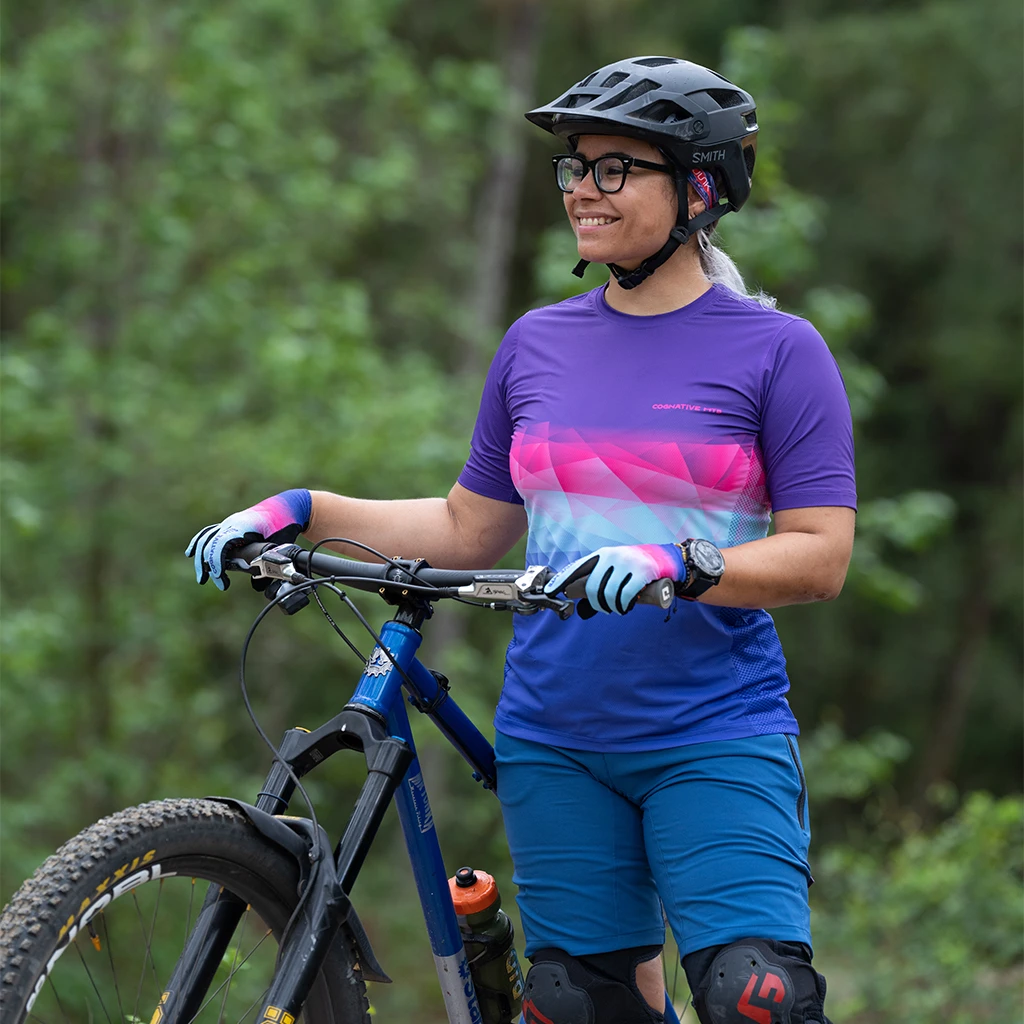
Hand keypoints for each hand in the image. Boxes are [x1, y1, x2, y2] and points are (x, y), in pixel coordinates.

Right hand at [186, 488, 311, 590]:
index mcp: (242, 526)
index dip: (216, 561)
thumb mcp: (279, 544)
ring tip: (202, 577)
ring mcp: (229, 522)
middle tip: (216, 583)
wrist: (287, 507)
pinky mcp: (230, 525)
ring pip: (206, 538)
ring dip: (201, 558)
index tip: (219, 576)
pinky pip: (209, 533)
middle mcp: (232, 523)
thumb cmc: (284, 525)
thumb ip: (267, 562)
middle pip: (209, 543)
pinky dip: (199, 543)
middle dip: (207, 565)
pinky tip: (191, 553)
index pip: (220, 544)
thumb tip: (258, 584)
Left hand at [543, 543, 684, 614]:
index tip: (550, 591)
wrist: (667, 558)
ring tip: (617, 608)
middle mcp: (612, 556)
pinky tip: (624, 607)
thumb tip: (580, 597)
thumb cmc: (636, 565)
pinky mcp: (642, 572)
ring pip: (609, 594)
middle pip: (593, 587)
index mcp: (603, 554)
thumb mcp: (616, 563)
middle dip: (596, 604)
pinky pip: (625, 595)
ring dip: (611, 607)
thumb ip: (601, 575)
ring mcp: (627, 563)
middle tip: (603, 609)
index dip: (562, 580)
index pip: (577, 567)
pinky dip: (622, 606)